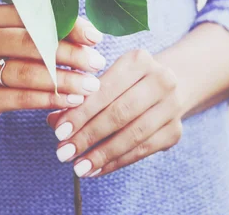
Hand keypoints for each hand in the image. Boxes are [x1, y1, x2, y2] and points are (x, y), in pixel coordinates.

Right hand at [0, 4, 105, 129]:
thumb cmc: (1, 58)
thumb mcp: (16, 37)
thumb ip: (48, 31)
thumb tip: (92, 35)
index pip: (34, 15)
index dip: (67, 24)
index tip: (95, 37)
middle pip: (31, 43)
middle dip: (69, 53)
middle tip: (96, 63)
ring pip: (26, 73)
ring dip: (64, 80)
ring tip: (90, 85)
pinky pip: (20, 98)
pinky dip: (49, 100)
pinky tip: (71, 100)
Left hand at [47, 49, 183, 177]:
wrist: (175, 82)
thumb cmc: (129, 79)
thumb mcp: (109, 76)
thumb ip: (82, 95)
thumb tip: (53, 121)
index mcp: (139, 60)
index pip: (105, 90)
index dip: (81, 112)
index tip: (59, 131)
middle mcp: (161, 80)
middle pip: (120, 113)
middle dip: (88, 135)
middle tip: (63, 152)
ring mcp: (171, 107)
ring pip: (132, 135)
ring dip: (102, 154)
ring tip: (78, 167)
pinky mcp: (175, 131)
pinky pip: (143, 151)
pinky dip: (117, 162)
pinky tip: (96, 169)